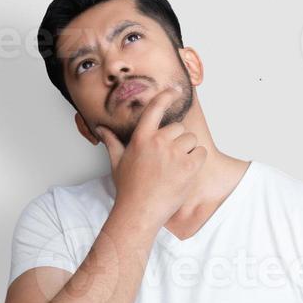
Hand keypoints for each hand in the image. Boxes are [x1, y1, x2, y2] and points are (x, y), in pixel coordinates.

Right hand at [93, 90, 203, 227]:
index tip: (175, 89)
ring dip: (188, 150)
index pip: (155, 108)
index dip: (166, 96)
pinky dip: (198, 160)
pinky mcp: (189, 166)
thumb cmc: (128, 189)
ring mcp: (174, 153)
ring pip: (191, 140)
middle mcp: (158, 142)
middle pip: (179, 128)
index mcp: (141, 137)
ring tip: (176, 167)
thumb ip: (112, 142)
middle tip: (169, 159)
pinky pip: (201, 153)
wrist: (140, 212)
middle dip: (178, 140)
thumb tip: (100, 129)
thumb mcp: (117, 162)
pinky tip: (186, 172)